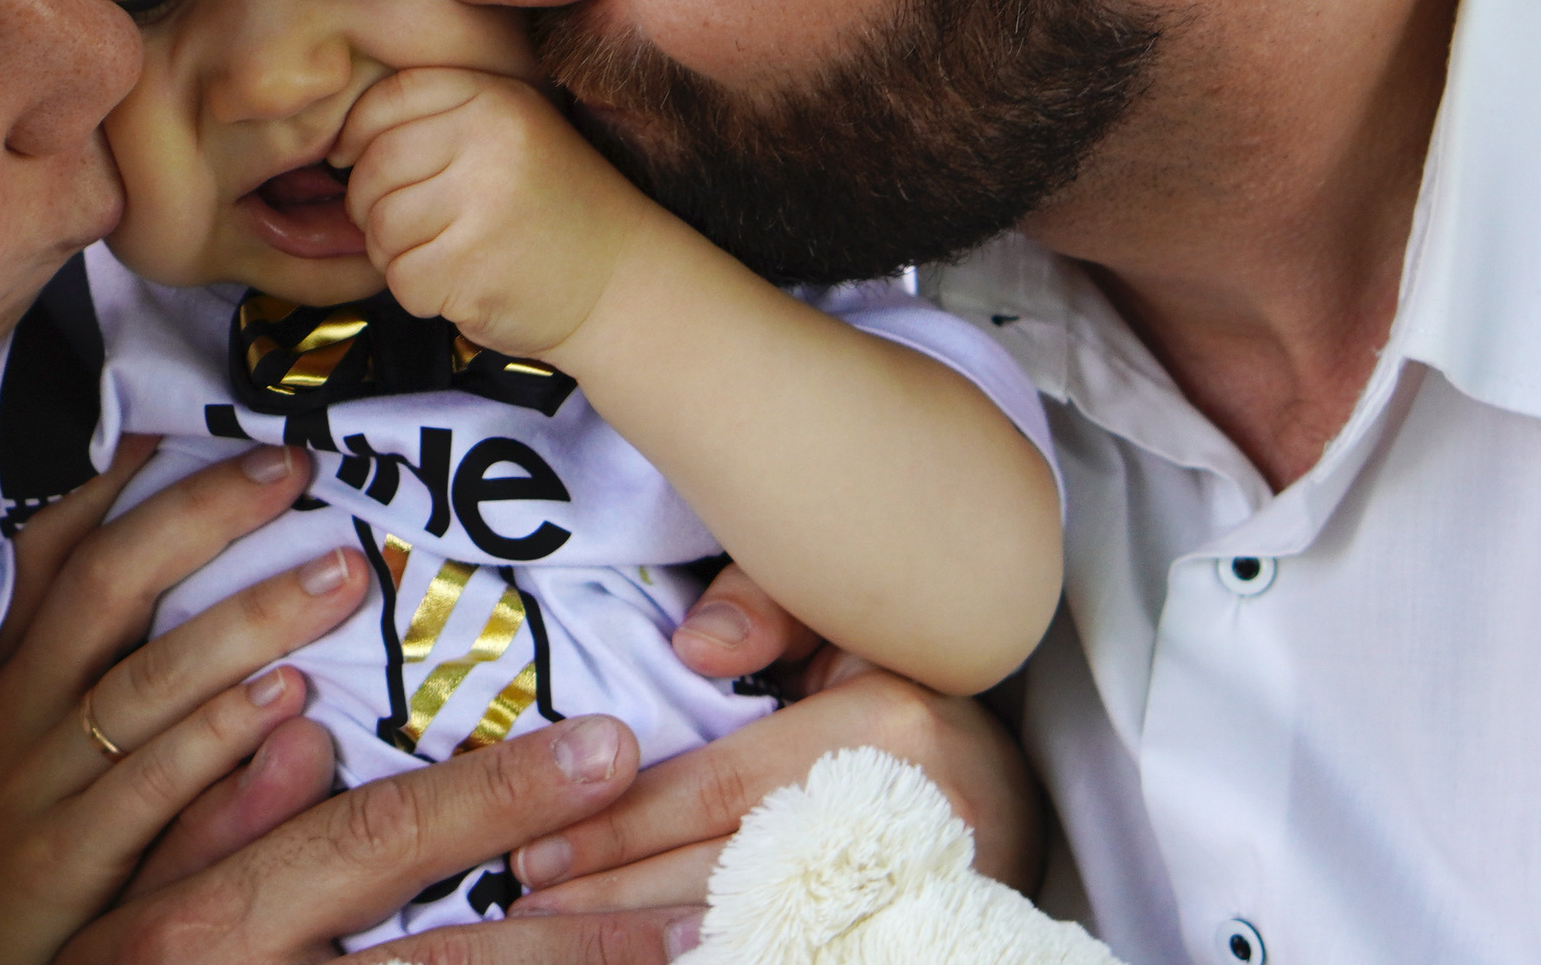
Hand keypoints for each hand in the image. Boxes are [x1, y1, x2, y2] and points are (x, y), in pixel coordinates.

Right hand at [0, 440, 368, 964]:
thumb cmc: (6, 859)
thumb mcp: (32, 757)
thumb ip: (103, 676)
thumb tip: (198, 586)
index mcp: (6, 676)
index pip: (56, 551)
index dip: (118, 479)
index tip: (189, 418)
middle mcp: (16, 715)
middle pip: (107, 586)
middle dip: (203, 515)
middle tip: (292, 464)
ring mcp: (35, 788)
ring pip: (146, 678)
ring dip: (249, 618)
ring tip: (339, 572)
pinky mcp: (63, 865)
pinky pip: (151, 789)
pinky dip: (220, 740)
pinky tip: (289, 702)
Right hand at [60, 713, 701, 964]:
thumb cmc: (36, 957)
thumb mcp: (91, 872)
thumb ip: (191, 805)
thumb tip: (299, 730)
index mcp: (204, 914)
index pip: (378, 845)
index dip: (497, 799)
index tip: (608, 748)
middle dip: (576, 935)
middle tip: (694, 895)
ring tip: (682, 956)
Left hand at [330, 68, 673, 360]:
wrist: (621, 283)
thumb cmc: (549, 209)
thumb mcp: (509, 133)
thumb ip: (437, 118)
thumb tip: (338, 139)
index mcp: (495, 99)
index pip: (388, 99)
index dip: (357, 134)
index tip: (355, 161)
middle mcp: (490, 142)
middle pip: (373, 166)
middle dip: (371, 204)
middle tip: (411, 224)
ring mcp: (483, 206)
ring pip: (380, 227)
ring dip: (395, 253)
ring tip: (444, 253)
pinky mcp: (473, 269)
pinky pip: (401, 278)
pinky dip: (419, 291)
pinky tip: (460, 284)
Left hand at [504, 569, 1042, 919]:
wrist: (1017, 795)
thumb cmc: (903, 695)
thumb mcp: (841, 625)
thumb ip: (763, 611)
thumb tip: (689, 648)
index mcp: (881, 729)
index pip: (717, 792)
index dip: (619, 828)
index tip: (536, 851)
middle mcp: (905, 816)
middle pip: (724, 874)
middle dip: (612, 897)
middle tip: (523, 911)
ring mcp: (919, 893)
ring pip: (755, 933)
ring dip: (645, 945)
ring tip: (562, 944)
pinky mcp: (917, 942)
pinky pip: (798, 955)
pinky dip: (718, 959)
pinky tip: (648, 961)